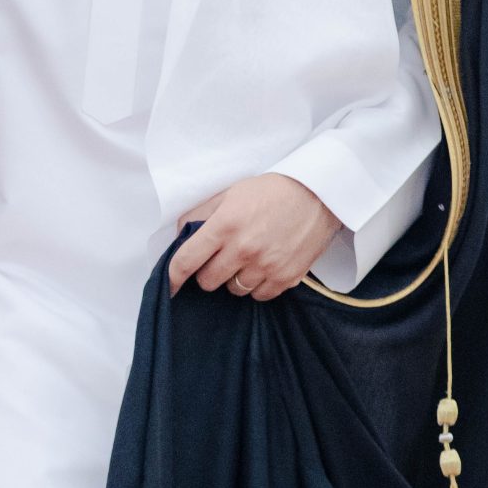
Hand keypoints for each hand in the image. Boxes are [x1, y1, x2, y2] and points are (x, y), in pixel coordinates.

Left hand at [168, 174, 341, 300]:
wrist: (318, 194)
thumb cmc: (271, 191)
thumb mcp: (231, 193)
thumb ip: (201, 213)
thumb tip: (180, 234)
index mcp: (225, 226)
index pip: (186, 261)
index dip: (173, 277)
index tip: (169, 286)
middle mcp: (243, 249)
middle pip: (208, 281)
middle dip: (208, 272)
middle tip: (219, 258)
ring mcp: (266, 266)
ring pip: (234, 290)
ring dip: (234, 278)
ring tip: (246, 259)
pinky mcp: (287, 277)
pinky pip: (260, 295)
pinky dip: (257, 285)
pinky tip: (263, 267)